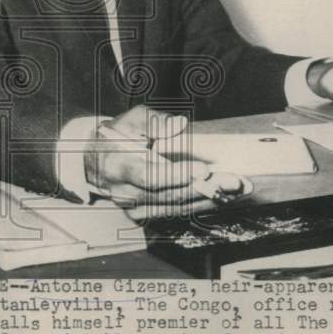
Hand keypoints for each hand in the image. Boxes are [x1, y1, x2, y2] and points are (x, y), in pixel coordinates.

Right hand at [84, 105, 246, 220]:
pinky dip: (199, 204)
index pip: (149, 176)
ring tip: (236, 189)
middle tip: (233, 180)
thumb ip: (155, 121)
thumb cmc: (118, 135)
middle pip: (168, 194)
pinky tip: (221, 196)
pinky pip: (175, 211)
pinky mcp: (142, 214)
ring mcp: (133, 207)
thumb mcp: (132, 118)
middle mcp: (124, 192)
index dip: (176, 175)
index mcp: (118, 165)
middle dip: (204, 187)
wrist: (96, 160)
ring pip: (175, 206)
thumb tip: (180, 125)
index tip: (203, 170)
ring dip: (208, 198)